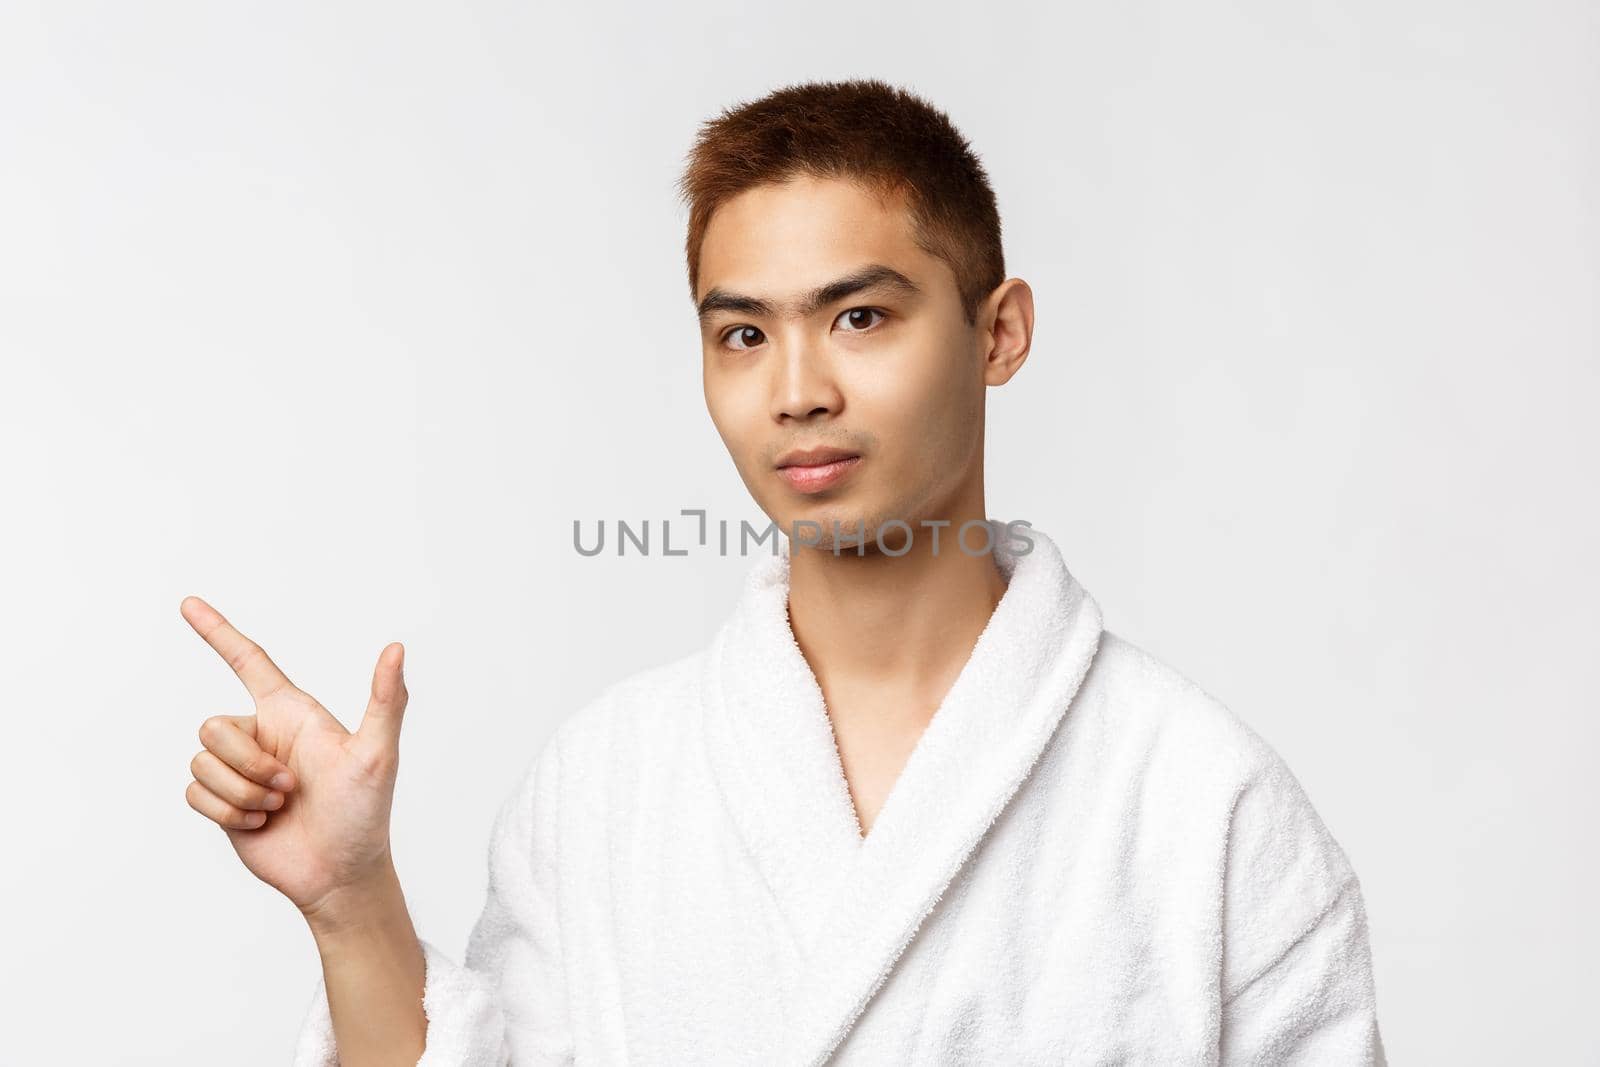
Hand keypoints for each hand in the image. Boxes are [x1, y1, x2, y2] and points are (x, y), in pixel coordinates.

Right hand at [181, 596, 408, 921]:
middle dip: (247, 763)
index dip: (217, 632)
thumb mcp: (379, 755)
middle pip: (213, 725)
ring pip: (202, 762)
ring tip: (279, 807)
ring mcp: (241, 770)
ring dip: (241, 793)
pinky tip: (261, 824)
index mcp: (294, 713)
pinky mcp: (223, 803)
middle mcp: (264, 735)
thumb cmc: (365, 813)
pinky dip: (226, 813)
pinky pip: (194, 794)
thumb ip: (386, 700)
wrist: (340, 873)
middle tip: (289, 787)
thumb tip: (397, 647)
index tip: (188, 603)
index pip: (248, 661)